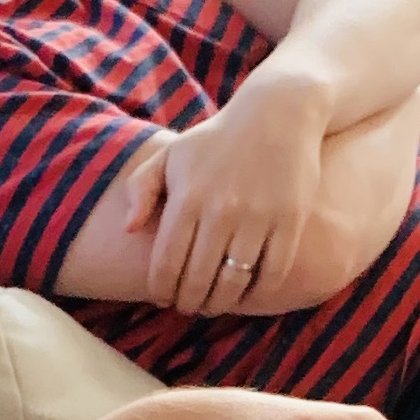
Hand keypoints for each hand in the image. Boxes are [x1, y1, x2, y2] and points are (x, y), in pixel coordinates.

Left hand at [139, 98, 327, 318]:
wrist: (279, 112)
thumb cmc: (217, 139)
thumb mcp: (173, 154)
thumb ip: (142, 187)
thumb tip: (129, 230)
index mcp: (187, 197)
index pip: (165, 264)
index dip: (161, 291)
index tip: (163, 298)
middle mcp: (220, 210)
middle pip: (197, 280)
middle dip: (188, 303)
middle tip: (188, 306)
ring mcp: (257, 217)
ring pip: (233, 282)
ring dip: (220, 303)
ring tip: (214, 304)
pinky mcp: (290, 220)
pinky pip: (272, 273)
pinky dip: (258, 293)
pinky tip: (247, 293)